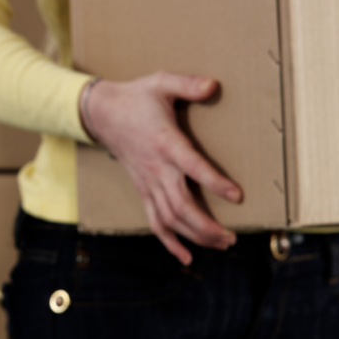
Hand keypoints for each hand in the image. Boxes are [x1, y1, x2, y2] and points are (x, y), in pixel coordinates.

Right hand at [83, 72, 242, 264]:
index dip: (214, 182)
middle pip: (180, 205)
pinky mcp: (142, 188)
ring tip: (221, 243)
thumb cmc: (136, 97)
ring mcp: (148, 182)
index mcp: (166, 142)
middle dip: (207, 226)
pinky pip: (154, 220)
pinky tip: (186, 256)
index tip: (237, 195)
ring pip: (169, 218)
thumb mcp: (161, 83)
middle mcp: (157, 168)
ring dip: (195, 236)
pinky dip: (169, 241)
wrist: (101, 112)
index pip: (191, 166)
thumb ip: (188, 84)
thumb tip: (214, 85)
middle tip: (232, 236)